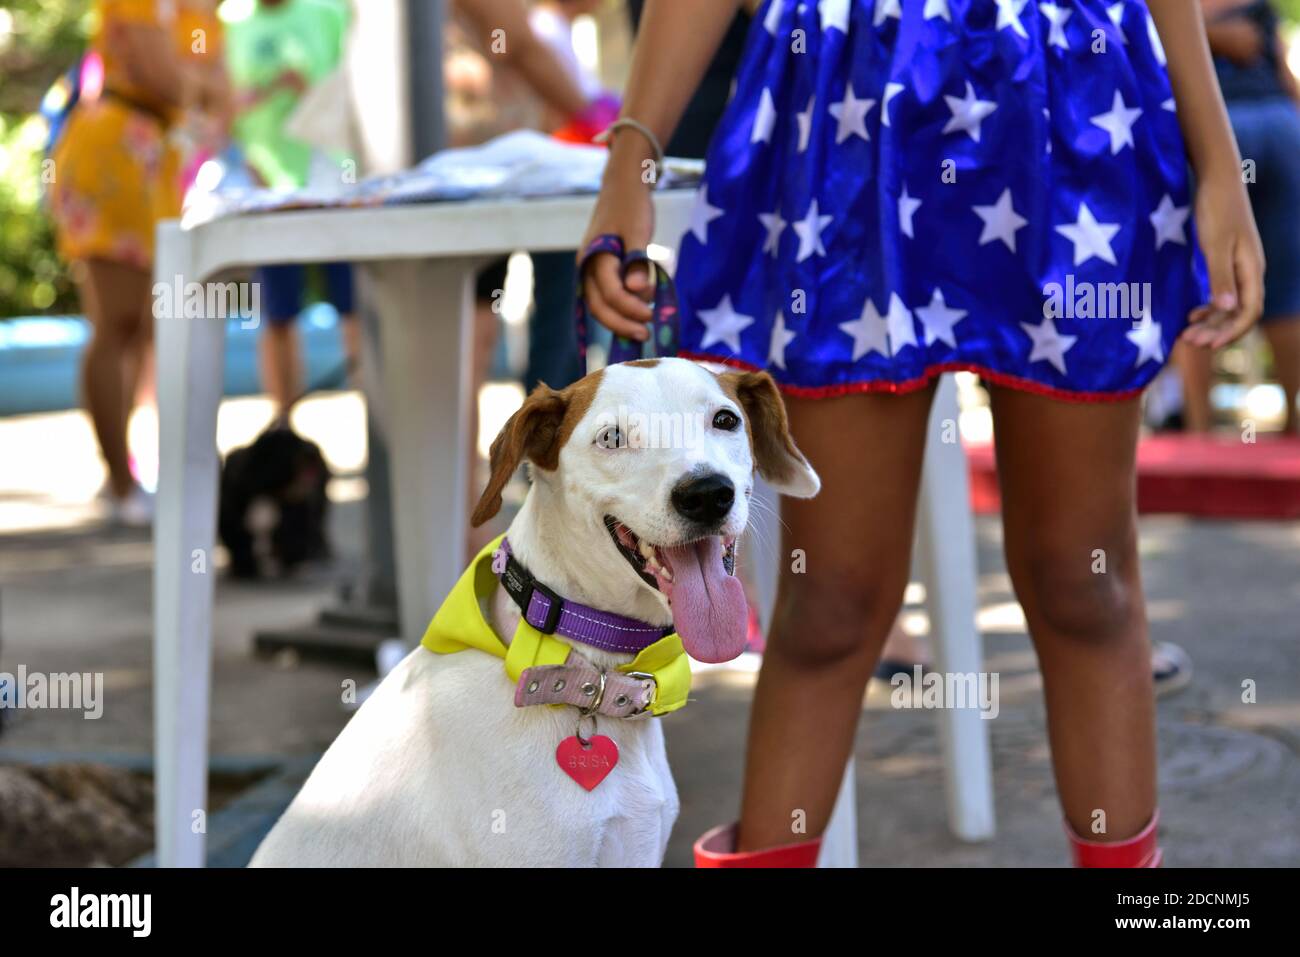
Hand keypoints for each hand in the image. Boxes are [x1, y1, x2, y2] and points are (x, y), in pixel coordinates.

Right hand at [579, 152, 655, 340]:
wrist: (623, 187)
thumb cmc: (632, 207)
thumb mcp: (639, 231)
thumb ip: (638, 262)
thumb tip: (636, 291)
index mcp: (595, 256)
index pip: (611, 294)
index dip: (630, 309)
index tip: (651, 315)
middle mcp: (586, 266)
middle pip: (599, 306)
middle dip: (622, 323)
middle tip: (646, 333)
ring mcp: (589, 269)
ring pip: (600, 305)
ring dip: (620, 318)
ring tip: (644, 323)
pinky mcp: (598, 271)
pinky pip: (604, 297)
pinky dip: (619, 308)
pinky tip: (636, 312)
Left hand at [1181, 167, 1264, 348]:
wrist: (1217, 179)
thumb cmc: (1216, 209)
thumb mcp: (1215, 245)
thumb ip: (1221, 277)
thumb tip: (1228, 309)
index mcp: (1251, 270)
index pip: (1250, 311)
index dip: (1231, 331)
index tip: (1207, 344)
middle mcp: (1249, 272)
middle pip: (1238, 313)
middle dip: (1216, 331)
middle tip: (1188, 342)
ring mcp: (1238, 267)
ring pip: (1229, 305)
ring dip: (1210, 322)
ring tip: (1186, 334)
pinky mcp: (1226, 261)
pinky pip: (1222, 293)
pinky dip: (1208, 308)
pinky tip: (1191, 315)